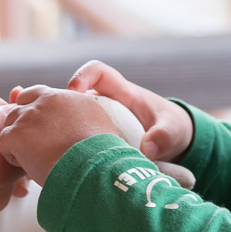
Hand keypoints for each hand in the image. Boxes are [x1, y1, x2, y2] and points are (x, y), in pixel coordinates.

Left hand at [0, 85, 125, 185]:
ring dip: (18, 141)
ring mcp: (28, 115)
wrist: (92, 167)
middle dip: (22, 125)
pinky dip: (13, 157)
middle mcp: (45, 100)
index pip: (37, 94)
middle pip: (19, 107)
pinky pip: (4, 143)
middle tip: (34, 145)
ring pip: (10, 125)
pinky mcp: (16, 133)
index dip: (33, 111)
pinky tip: (29, 165)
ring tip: (36, 158)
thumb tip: (72, 121)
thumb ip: (78, 114)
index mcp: (64, 96)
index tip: (39, 128)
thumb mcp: (97, 122)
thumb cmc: (97, 153)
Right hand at [67, 60, 193, 161]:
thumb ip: (163, 137)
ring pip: (70, 116)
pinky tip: (62, 160)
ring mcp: (98, 119)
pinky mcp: (95, 135)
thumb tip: (147, 149)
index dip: (82, 76)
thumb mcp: (172, 131)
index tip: (73, 93)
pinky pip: (75, 134)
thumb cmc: (172, 128)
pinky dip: (66, 144)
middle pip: (74, 95)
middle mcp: (106, 102)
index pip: (97, 72)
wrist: (175, 143)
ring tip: (55, 147)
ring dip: (60, 128)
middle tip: (55, 127)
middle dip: (61, 107)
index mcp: (123, 92)